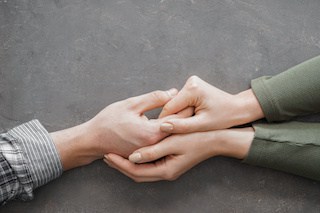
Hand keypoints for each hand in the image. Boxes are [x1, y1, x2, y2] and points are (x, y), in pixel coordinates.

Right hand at [86, 88, 192, 156]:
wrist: (93, 140)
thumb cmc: (108, 121)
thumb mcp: (131, 104)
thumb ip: (154, 98)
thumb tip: (174, 92)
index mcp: (152, 133)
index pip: (178, 120)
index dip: (187, 107)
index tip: (194, 99)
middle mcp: (154, 146)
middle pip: (177, 130)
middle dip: (186, 116)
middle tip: (195, 104)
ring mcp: (150, 152)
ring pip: (171, 136)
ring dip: (178, 124)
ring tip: (186, 111)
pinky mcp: (146, 154)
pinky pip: (162, 142)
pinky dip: (168, 131)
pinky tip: (171, 122)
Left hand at [104, 128, 253, 181]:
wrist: (215, 139)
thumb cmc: (196, 138)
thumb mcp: (173, 142)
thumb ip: (152, 151)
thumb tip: (132, 157)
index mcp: (166, 170)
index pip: (136, 171)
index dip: (120, 164)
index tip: (108, 154)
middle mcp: (165, 173)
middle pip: (136, 174)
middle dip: (120, 166)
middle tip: (107, 156)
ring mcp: (168, 169)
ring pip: (141, 171)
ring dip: (127, 163)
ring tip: (115, 154)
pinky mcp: (169, 163)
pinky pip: (148, 165)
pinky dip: (137, 160)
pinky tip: (131, 151)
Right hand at [158, 76, 263, 132]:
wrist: (238, 108)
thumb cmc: (224, 117)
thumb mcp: (203, 125)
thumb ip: (182, 126)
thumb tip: (163, 126)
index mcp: (192, 89)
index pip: (169, 107)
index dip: (164, 122)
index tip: (160, 135)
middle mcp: (190, 82)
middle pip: (172, 104)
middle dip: (173, 119)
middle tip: (174, 133)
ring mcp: (191, 83)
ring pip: (175, 103)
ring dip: (178, 115)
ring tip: (185, 127)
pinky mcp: (192, 86)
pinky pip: (181, 101)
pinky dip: (183, 111)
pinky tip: (189, 119)